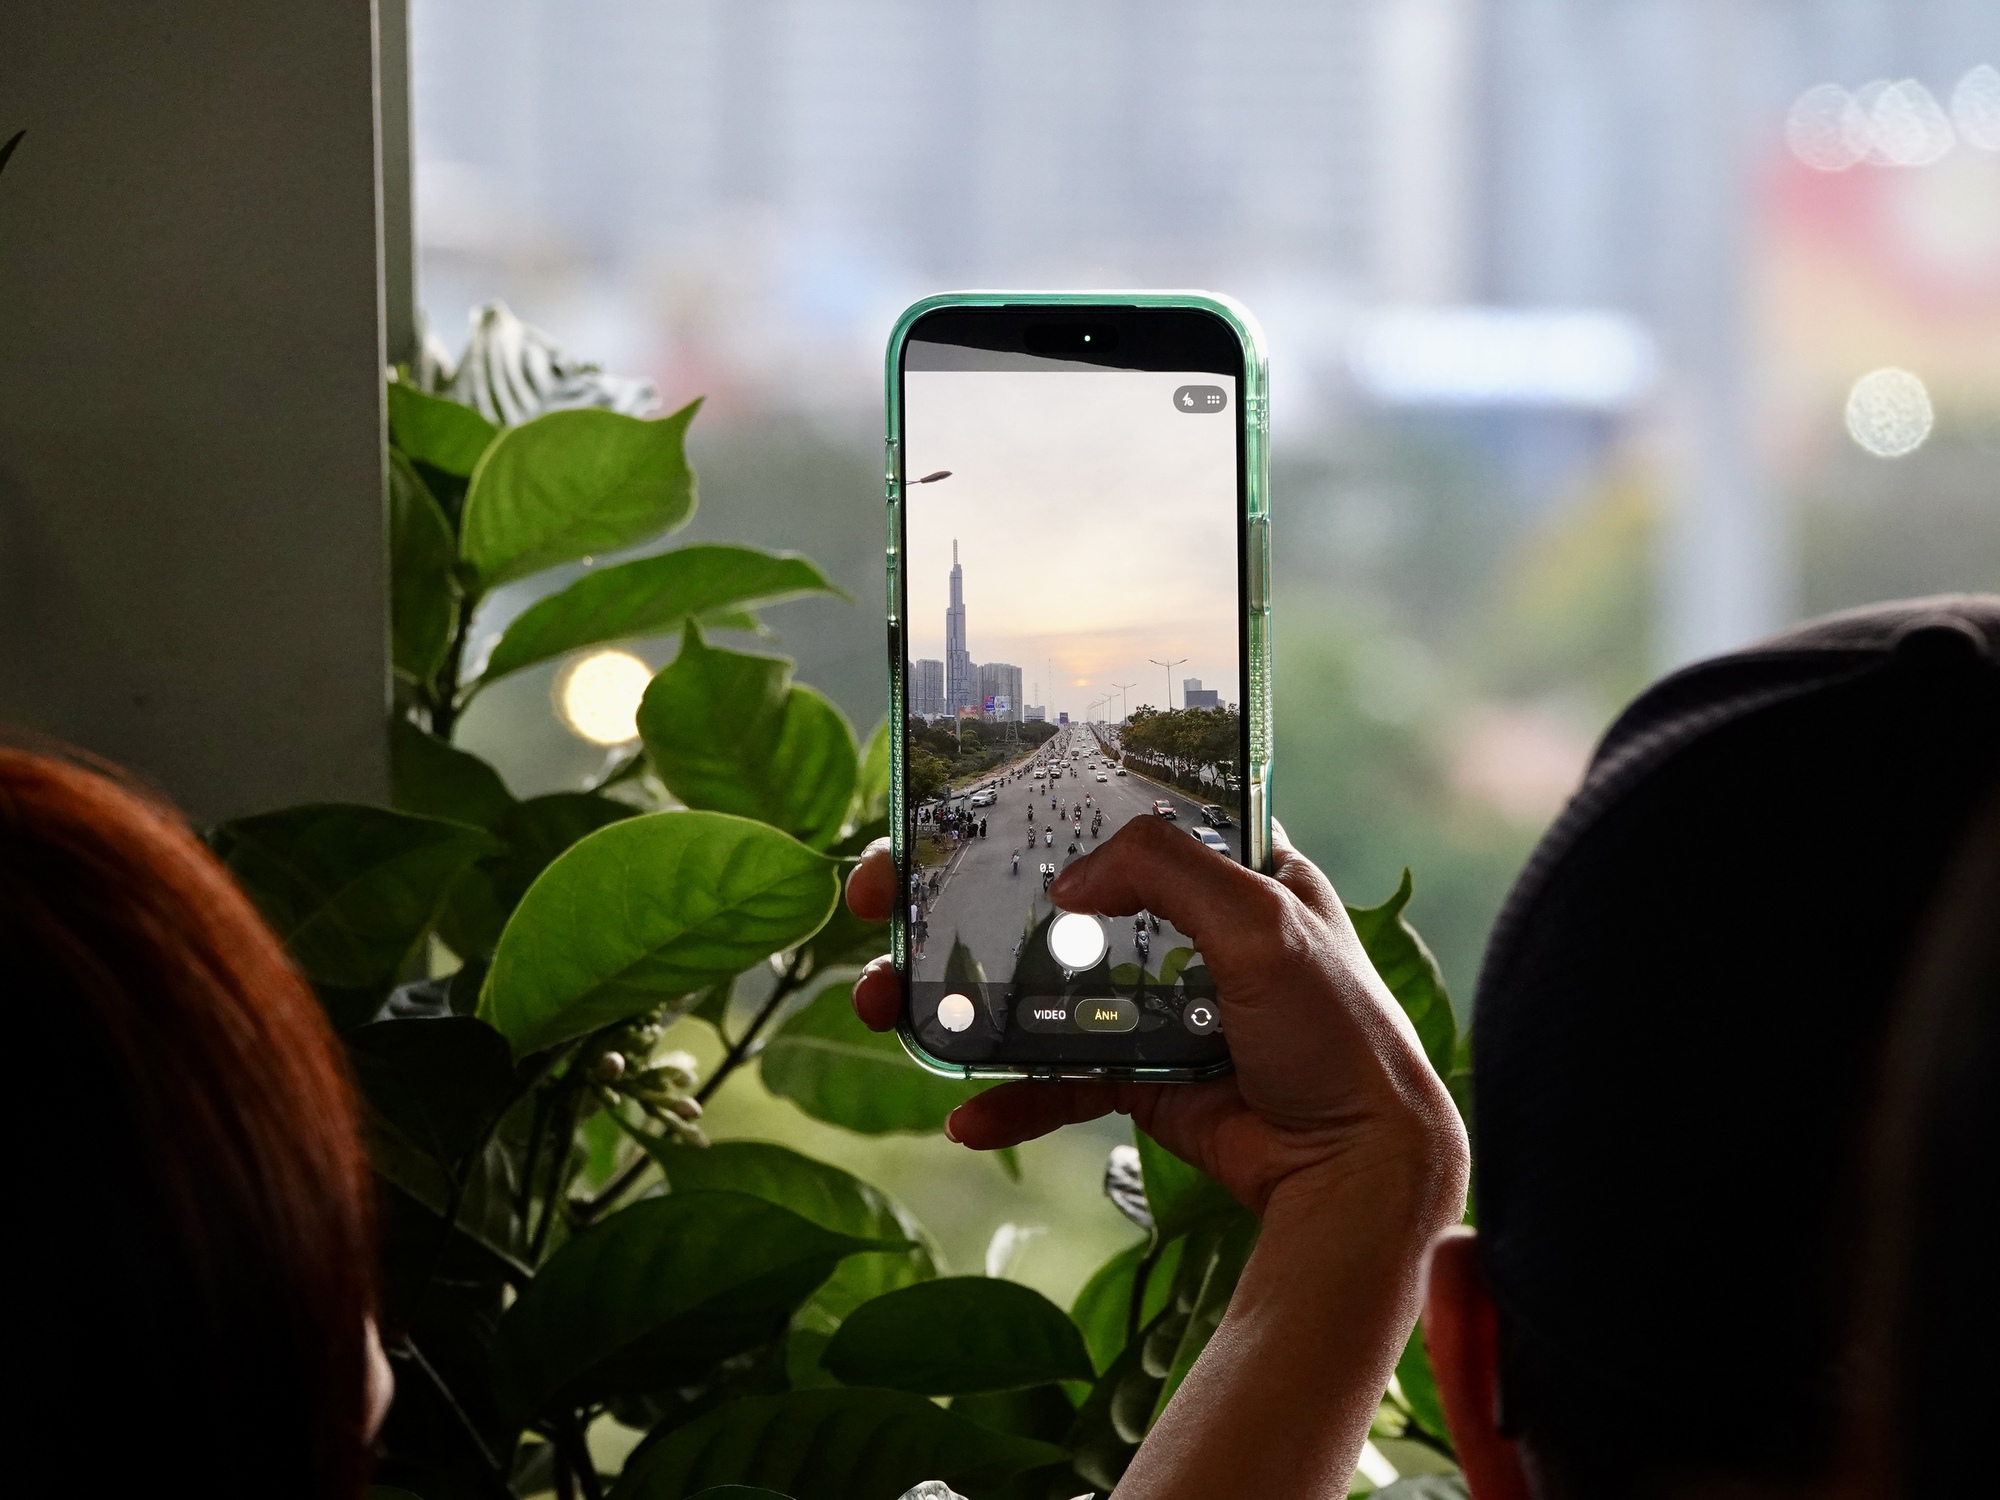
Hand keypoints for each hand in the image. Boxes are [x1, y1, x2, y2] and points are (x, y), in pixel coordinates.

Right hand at [844, 818, 1465, 1218]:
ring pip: (1031, 988)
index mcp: (1226, 866)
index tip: (938, 814)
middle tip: (878, 907)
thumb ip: (1169, 871)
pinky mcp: (1139, 1075)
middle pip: (1045, 899)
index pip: (1106, 812)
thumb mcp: (1265, 923)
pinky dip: (1008, 1094)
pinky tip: (965, 1112)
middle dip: (953, 905)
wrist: (1357, 1170)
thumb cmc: (1338, 1033)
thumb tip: (1069, 877)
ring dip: (956, 1000)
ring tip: (880, 1007)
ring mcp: (1154, 1003)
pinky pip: (1054, 1078)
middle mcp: (1183, 926)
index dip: (1023, 807)